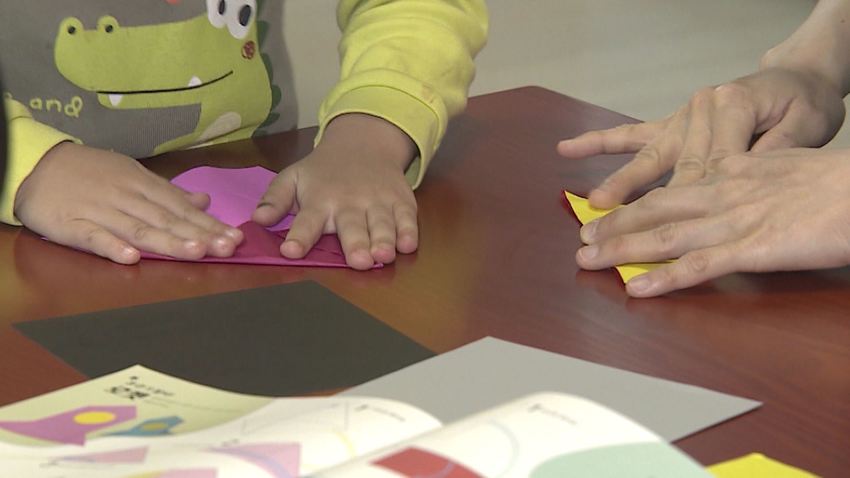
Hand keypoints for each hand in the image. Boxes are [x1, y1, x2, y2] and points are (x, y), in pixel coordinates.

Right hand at [14, 142, 242, 263]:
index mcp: (142, 186)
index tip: (235, 238)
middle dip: (199, 234)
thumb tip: (205, 201)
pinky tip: (131, 258)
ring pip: (137, 228)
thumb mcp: (133, 176)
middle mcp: (126, 197)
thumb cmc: (92, 173)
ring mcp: (99, 211)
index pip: (180, 208)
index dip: (208, 224)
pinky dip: (112, 247)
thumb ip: (169, 193)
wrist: (36, 164)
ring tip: (195, 251)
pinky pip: (93, 237)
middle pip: (166, 219)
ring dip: (167, 241)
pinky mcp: (71, 225)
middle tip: (227, 248)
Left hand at [252, 113, 417, 269]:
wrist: (365, 143)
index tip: (291, 251)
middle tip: (357, 261)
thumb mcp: (294, 177)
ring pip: (382, 224)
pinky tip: (408, 245)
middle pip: (352, 226)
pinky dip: (409, 231)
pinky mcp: (402, 201)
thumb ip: (276, 199)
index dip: (299, 236)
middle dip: (355, 243)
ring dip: (384, 240)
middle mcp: (350, 202)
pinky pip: (407, 218)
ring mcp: (378, 202)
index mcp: (320, 199)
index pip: (308, 220)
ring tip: (382, 257)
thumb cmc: (324, 171)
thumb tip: (257, 219)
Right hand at [557, 67, 845, 208]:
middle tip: (605, 218)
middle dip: (633, 196)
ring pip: (646, 154)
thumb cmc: (805, 104)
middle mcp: (699, 110)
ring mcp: (683, 117)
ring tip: (592, 204)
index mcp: (732, 108)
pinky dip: (600, 142)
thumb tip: (739, 181)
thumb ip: (772, 152)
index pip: (706, 166)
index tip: (664, 233)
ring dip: (618, 181)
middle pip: (665, 162)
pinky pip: (633, 133)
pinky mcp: (673, 124)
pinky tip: (569, 148)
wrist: (798, 78)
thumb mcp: (806, 126)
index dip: (685, 201)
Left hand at [574, 148, 849, 296]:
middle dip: (616, 223)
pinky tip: (636, 289)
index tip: (609, 210)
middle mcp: (724, 193)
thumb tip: (735, 187)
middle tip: (584, 237)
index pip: (673, 187)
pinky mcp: (753, 248)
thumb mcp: (785, 166)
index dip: (637, 201)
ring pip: (665, 236)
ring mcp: (734, 221)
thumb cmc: (838, 181)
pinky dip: (663, 279)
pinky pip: (698, 267)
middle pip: (656, 208)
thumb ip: (752, 178)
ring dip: (622, 248)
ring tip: (588, 260)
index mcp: (733, 172)